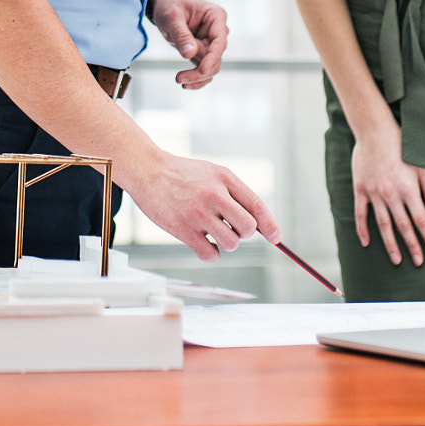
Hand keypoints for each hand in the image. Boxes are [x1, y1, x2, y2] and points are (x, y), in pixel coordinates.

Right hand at [121, 151, 279, 260]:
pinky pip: (210, 254)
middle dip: (244, 233)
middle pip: (248, 228)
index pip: (257, 205)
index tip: (276, 237)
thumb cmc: (183, 174)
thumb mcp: (213, 173)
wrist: (148, 171)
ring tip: (213, 232)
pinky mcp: (183, 229)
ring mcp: (198, 213)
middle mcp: (214, 195)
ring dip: (226, 243)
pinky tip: (203, 242)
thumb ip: (236, 194)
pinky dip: (211, 253)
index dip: (270, 224)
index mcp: (224, 178)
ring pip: (231, 243)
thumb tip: (259, 224)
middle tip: (231, 227)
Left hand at [148, 0, 228, 89]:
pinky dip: (196, 77)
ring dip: (197, 76)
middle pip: (216, 57)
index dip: (213, 57)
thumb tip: (190, 55)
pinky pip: (203, 68)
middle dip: (200, 71)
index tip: (202, 70)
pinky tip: (185, 83)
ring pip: (211, 66)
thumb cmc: (169, 3)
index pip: (219, 41)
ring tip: (179, 80)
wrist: (164, 1)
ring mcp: (210, 42)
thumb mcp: (172, 16)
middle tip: (179, 78)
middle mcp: (217, 30)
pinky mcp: (202, 51)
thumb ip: (181, 34)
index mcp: (215, 16)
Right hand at [352, 129, 424, 265]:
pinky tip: (367, 242)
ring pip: (383, 224)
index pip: (421, 219)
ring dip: (391, 244)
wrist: (373, 129)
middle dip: (412, 246)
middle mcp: (391, 194)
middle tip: (418, 262)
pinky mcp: (361, 189)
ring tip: (396, 260)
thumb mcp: (421, 164)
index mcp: (409, 188)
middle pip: (404, 226)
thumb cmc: (401, 143)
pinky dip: (363, 229)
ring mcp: (374, 193)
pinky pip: (361, 213)